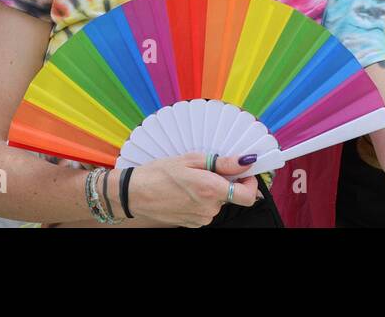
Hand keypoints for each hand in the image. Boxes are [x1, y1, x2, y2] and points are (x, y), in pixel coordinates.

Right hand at [125, 152, 260, 227]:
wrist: (134, 193)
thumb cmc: (160, 173)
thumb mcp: (192, 159)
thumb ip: (223, 163)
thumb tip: (246, 161)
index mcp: (211, 190)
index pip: (248, 195)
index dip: (250, 183)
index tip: (244, 172)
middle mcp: (209, 208)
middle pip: (231, 196)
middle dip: (225, 182)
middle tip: (208, 170)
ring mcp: (200, 218)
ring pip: (218, 203)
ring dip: (212, 191)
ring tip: (192, 180)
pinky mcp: (192, 224)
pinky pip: (206, 210)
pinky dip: (202, 200)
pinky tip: (186, 192)